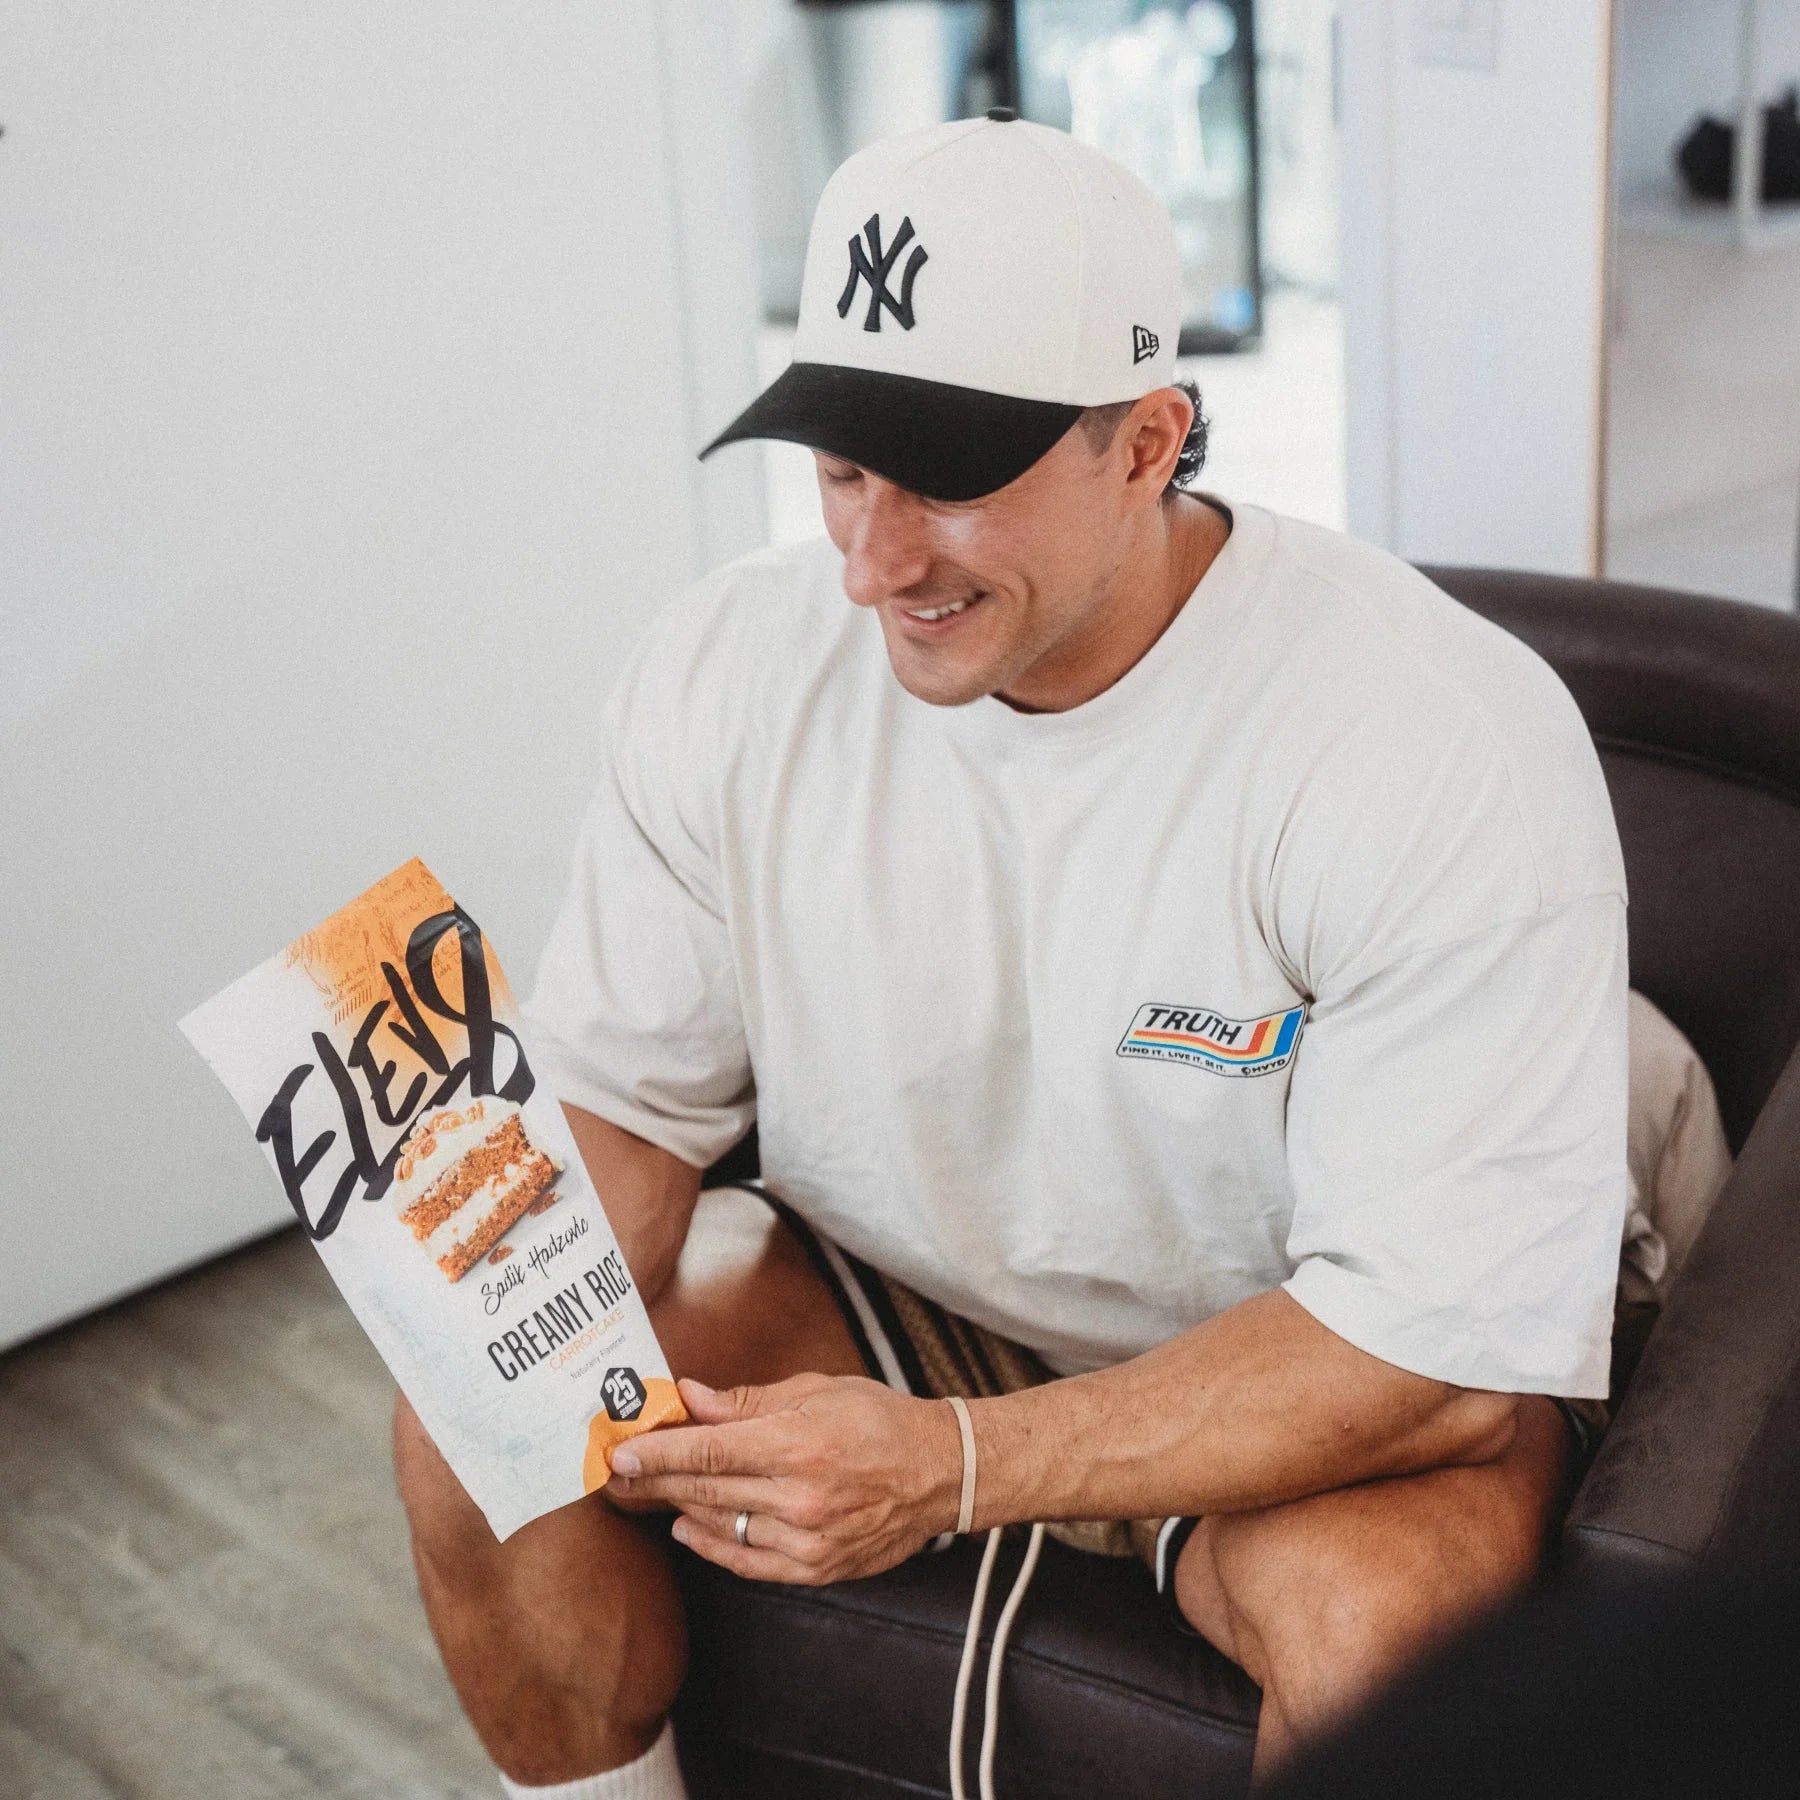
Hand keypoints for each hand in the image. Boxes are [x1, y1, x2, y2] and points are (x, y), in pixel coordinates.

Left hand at [604, 1373, 962, 1583]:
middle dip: (655, 1481)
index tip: (621, 1453)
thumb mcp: (815, 1392)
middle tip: (618, 1474)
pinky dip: (711, 1546)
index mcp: (798, 1445)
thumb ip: (746, 1402)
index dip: (659, 1454)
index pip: (709, 1453)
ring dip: (678, 1509)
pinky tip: (688, 1528)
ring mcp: (807, 1539)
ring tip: (648, 1493)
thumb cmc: (879, 1420)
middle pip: (705, 1492)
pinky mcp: (815, 1568)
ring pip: (720, 1527)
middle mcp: (799, 1497)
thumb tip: (690, 1398)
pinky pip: (746, 1562)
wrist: (940, 1473)